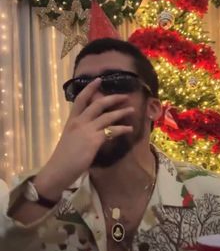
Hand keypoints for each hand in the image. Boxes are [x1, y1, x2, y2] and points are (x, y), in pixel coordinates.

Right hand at [34, 78, 133, 199]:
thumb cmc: (63, 157)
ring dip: (121, 112)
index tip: (98, 80)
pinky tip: (129, 129)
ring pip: (107, 116)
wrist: (58, 170)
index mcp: (72, 120)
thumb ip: (80, 130)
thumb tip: (93, 128)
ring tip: (132, 110)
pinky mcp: (94, 140)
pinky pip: (112, 130)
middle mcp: (79, 122)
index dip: (90, 89)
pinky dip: (122, 129)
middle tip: (124, 96)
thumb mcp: (70, 138)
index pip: (81, 100)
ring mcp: (87, 130)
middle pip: (98, 104)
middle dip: (112, 98)